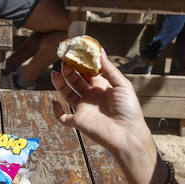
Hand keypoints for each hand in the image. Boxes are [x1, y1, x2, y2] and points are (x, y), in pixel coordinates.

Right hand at [50, 51, 155, 165]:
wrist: (127, 133)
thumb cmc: (129, 110)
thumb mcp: (122, 84)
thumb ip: (109, 68)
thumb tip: (100, 50)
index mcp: (102, 87)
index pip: (88, 72)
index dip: (81, 63)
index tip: (75, 53)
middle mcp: (91, 97)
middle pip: (76, 81)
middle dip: (69, 70)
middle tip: (64, 60)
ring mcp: (84, 109)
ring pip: (67, 94)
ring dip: (60, 83)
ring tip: (56, 72)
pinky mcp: (78, 122)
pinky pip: (63, 117)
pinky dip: (57, 111)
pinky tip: (55, 101)